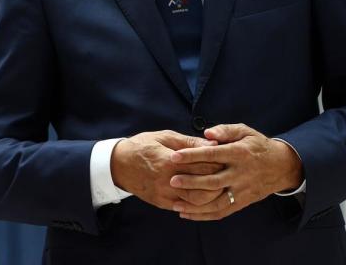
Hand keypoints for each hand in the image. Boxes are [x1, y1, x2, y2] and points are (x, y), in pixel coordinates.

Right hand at [110, 130, 224, 210]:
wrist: (117, 164)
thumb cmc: (142, 146)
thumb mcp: (164, 137)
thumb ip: (190, 142)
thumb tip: (214, 142)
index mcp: (170, 160)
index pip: (204, 166)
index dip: (219, 164)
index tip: (227, 160)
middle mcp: (168, 180)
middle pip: (205, 186)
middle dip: (220, 181)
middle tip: (227, 175)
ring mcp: (165, 194)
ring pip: (198, 201)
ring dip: (211, 195)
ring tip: (218, 187)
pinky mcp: (162, 202)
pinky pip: (185, 208)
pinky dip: (197, 204)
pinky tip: (204, 197)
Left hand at [168, 123, 303, 220]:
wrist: (281, 166)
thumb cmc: (256, 145)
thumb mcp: (244, 131)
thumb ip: (225, 130)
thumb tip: (207, 133)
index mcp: (238, 154)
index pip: (212, 155)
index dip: (192, 156)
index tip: (173, 156)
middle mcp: (240, 174)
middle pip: (213, 181)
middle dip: (191, 182)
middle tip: (171, 181)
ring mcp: (241, 190)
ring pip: (216, 201)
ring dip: (195, 205)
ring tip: (175, 204)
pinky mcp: (242, 202)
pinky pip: (222, 211)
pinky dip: (204, 215)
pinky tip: (187, 214)